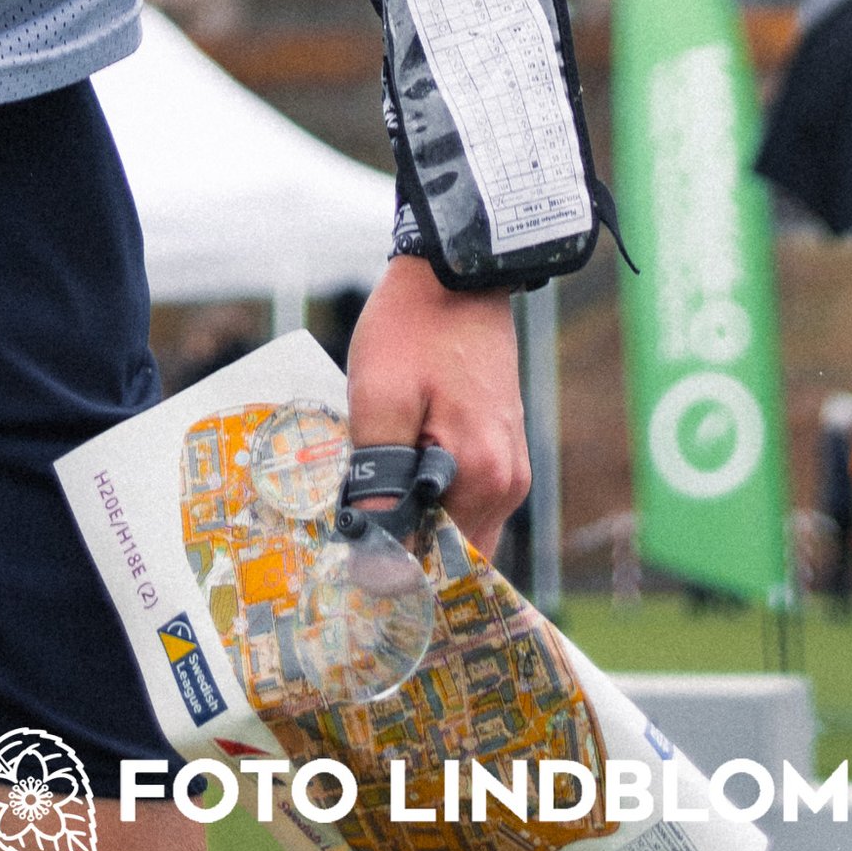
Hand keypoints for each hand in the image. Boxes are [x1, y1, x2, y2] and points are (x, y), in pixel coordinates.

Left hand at [346, 257, 527, 562]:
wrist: (457, 270)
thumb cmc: (413, 329)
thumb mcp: (379, 401)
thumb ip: (377, 486)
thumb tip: (373, 561)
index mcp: (481, 478)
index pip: (439, 568)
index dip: (391, 580)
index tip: (346, 580)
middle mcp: (506, 483)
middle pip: (452, 556)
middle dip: (402, 559)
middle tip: (344, 551)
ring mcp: (507, 465)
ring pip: (457, 530)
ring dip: (413, 529)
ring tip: (359, 515)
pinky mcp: (498, 448)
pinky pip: (463, 500)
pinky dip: (427, 503)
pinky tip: (386, 484)